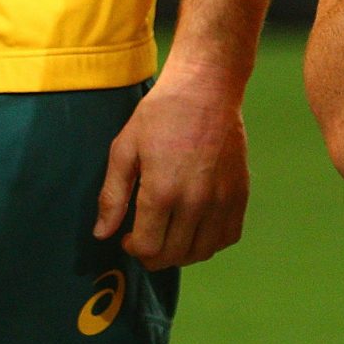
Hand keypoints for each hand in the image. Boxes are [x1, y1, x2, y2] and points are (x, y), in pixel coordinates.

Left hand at [93, 61, 250, 267]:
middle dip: (153, 255)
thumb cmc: (161, 113)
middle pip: (174, 255)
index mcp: (162, 192)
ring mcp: (222, 199)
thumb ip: (112, 195)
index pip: (148, 248)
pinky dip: (212, 241)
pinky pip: (229, 235)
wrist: (207, 88)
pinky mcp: (241, 192)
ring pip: (202, 251)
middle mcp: (195, 201)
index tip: (127, 237)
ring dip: (181, 253)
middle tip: (146, 238)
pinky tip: (197, 227)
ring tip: (170, 235)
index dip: (133, 249)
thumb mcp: (124, 148)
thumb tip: (102, 233)